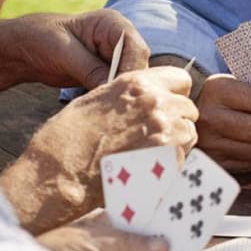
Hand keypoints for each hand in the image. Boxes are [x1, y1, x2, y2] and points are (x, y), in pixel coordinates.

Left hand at [0, 10, 149, 98]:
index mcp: (112, 23)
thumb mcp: (64, 52)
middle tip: (116, 108)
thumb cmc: (41, 38)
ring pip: (130, 80)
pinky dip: (111, 99)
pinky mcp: (106, 74)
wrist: (24, 48)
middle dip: (127, 85)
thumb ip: (90, 69)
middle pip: (137, 66)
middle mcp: (119, 39)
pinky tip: (103, 111)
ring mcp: (115, 58)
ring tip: (109, 112)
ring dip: (120, 95)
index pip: (135, 48)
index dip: (131, 70)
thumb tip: (111, 88)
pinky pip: (116, 88)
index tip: (118, 91)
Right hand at [0, 66, 197, 232]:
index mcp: (137, 83)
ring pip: (190, 134)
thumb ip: (129, 95)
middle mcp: (156, 103)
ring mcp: (165, 132)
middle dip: (177, 120)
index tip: (166, 105)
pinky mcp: (168, 161)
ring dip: (177, 143)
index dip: (175, 93)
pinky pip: (183, 159)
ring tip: (150, 155)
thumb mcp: (97, 99)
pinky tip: (148, 169)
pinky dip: (170, 165)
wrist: (60, 172)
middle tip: (155, 136)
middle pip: (188, 108)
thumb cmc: (69, 137)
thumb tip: (144, 99)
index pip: (181, 78)